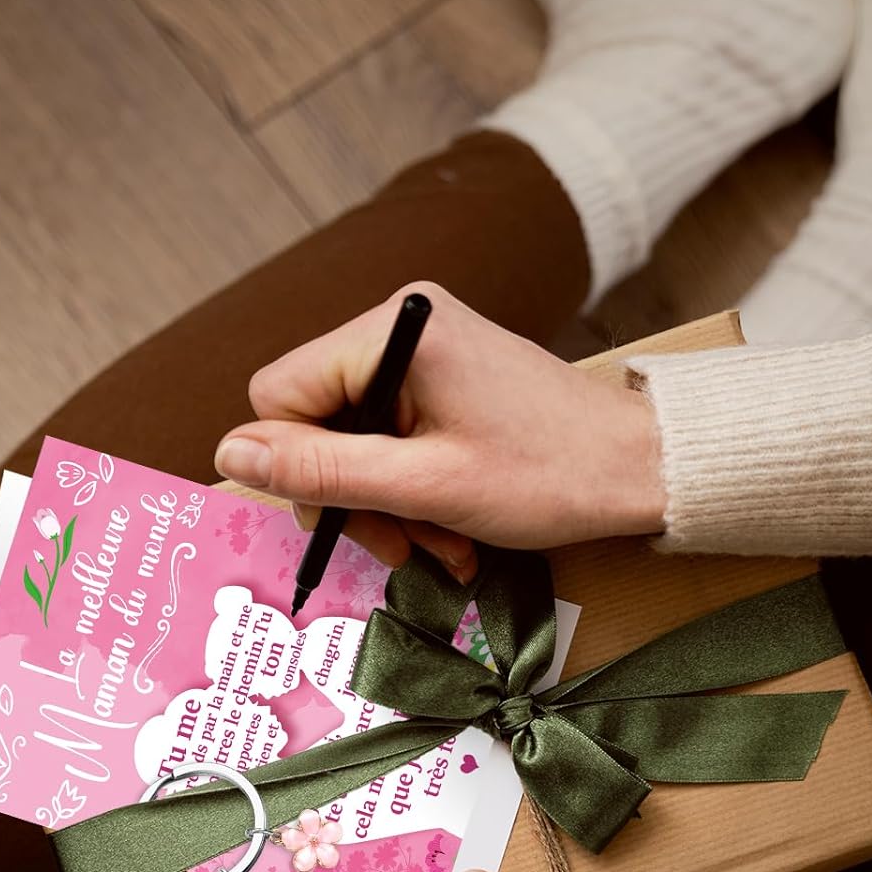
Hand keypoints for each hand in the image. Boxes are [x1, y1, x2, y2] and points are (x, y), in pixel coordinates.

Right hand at [213, 283, 664, 580]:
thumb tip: (228, 452)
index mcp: (393, 329)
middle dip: (354, 497)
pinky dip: (413, 493)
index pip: (279, 395)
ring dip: (389, 506)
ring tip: (442, 544)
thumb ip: (321, 468)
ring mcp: (426, 352)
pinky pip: (395, 441)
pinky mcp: (446, 380)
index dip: (299, 467)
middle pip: (316, 422)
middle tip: (404, 546)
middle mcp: (403, 325)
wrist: (643, 468)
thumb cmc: (551, 474)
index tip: (351, 517)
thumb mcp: (425, 484)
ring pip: (355, 442)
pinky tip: (452, 529)